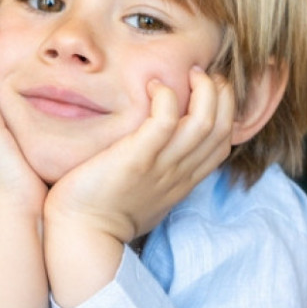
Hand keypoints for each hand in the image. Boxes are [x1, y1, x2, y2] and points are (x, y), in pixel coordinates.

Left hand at [42, 68, 234, 307]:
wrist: (81, 235)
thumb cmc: (103, 212)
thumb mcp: (143, 192)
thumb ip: (156, 171)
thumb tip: (155, 149)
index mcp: (183, 180)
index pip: (222, 142)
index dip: (225, 111)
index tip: (209, 91)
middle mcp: (179, 173)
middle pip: (221, 128)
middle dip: (221, 93)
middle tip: (201, 73)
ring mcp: (161, 166)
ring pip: (205, 122)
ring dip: (203, 89)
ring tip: (188, 72)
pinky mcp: (137, 159)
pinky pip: (165, 121)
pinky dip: (166, 97)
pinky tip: (153, 85)